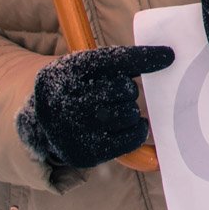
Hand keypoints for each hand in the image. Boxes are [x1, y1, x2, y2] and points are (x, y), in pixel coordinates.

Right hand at [16, 45, 174, 168]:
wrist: (39, 123)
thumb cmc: (76, 89)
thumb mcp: (85, 68)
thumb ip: (118, 62)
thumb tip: (166, 58)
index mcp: (67, 70)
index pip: (114, 60)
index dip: (144, 57)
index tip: (169, 56)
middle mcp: (66, 99)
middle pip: (124, 88)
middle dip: (126, 90)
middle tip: (112, 95)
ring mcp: (74, 129)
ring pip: (129, 113)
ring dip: (130, 111)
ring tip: (112, 111)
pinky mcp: (86, 153)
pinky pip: (132, 139)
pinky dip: (137, 130)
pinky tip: (128, 126)